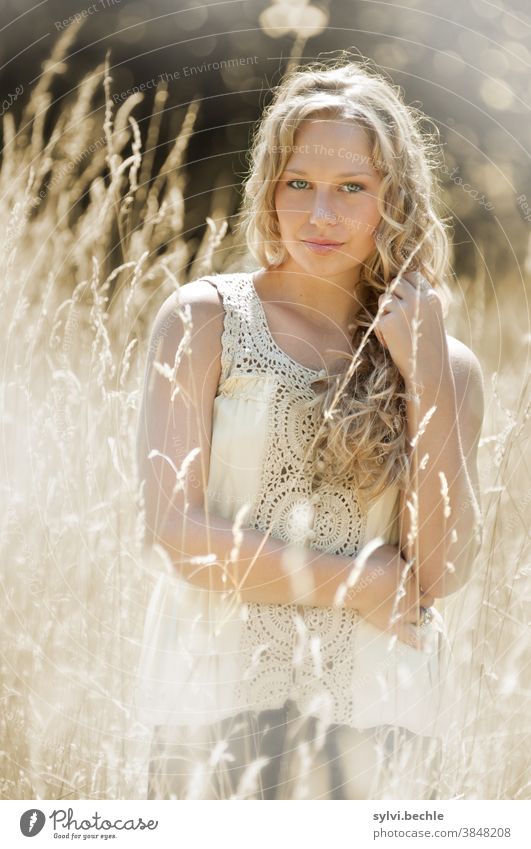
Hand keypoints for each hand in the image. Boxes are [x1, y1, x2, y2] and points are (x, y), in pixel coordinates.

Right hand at [358, 550, 434, 648]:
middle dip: (424, 600)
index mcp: (415, 578)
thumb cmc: (371, 563)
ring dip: (420, 616)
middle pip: (428, 601)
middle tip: (414, 598)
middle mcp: (415, 596)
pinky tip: (426, 647)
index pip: (427, 583)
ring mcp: (406, 613)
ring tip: (414, 615)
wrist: (361, 582)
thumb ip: (400, 552)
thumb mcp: (388, 549)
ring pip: (421, 617)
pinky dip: (419, 643)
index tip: (416, 584)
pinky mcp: (395, 627)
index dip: (422, 584)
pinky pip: (411, 638)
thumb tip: (406, 548)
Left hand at [373, 271, 449, 387]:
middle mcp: (418, 300)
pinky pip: (378, 318)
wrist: (429, 371)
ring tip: (395, 331)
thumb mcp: (432, 317)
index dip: (405, 285)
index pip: (412, 275)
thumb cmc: (429, 346)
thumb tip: (396, 286)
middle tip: (397, 317)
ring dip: (385, 313)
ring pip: (384, 299)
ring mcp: (403, 310)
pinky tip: (390, 343)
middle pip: (395, 283)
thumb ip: (419, 301)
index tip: (404, 300)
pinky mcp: (389, 322)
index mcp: (432, 297)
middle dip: (393, 298)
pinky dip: (381, 331)